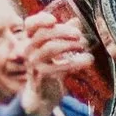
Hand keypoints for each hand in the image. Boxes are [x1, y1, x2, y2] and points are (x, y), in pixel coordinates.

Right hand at [17, 0, 97, 115]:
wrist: (42, 96)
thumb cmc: (49, 69)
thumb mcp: (55, 50)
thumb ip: (64, 35)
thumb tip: (76, 21)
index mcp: (30, 41)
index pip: (30, 24)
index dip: (40, 19)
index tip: (54, 19)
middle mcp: (28, 50)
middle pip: (44, 34)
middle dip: (64, 31)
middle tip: (79, 35)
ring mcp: (33, 64)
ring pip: (50, 47)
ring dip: (70, 45)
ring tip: (83, 46)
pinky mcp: (41, 76)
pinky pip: (59, 66)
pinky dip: (76, 61)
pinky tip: (88, 60)